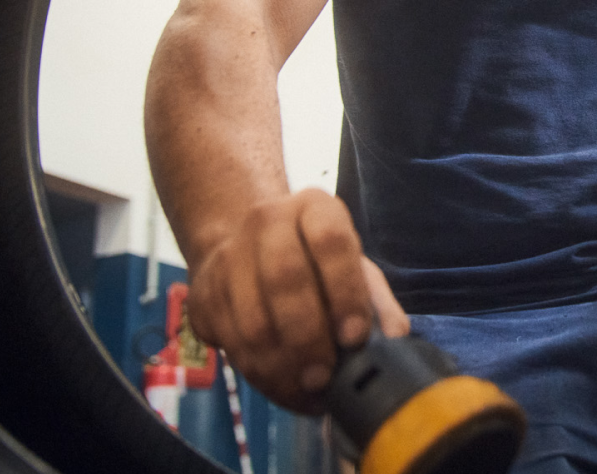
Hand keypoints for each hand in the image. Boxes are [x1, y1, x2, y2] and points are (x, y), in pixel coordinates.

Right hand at [185, 188, 408, 412]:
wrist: (247, 248)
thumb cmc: (315, 263)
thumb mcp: (353, 270)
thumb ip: (377, 301)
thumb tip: (395, 337)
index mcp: (315, 207)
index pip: (330, 240)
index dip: (345, 292)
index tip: (355, 337)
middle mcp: (267, 220)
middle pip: (284, 278)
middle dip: (308, 337)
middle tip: (325, 376)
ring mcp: (228, 254)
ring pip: (251, 319)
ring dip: (281, 365)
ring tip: (305, 389)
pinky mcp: (202, 292)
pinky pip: (228, 342)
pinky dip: (257, 373)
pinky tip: (280, 385)